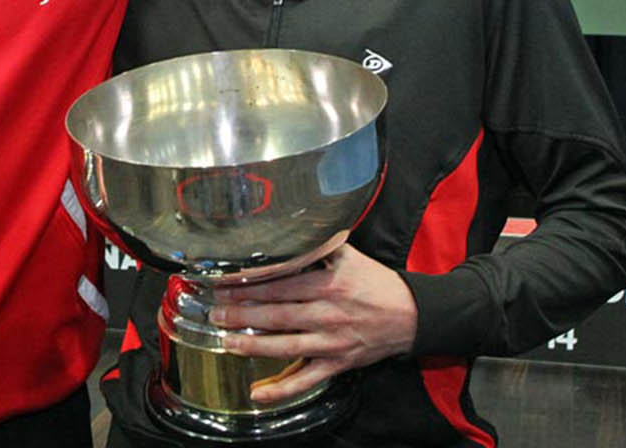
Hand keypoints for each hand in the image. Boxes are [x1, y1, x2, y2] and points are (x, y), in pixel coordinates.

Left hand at [207, 245, 416, 404]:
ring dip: (251, 345)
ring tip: (226, 340)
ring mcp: (331, 342)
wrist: (410, 315)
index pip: (281, 284)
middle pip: (277, 315)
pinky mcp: (337, 364)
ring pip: (285, 346)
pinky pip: (305, 381)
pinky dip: (281, 389)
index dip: (250, 284)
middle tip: (215, 310)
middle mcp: (328, 314)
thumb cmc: (376, 283)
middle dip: (242, 313)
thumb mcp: (350, 256)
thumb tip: (291, 232)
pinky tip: (257, 393)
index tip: (226, 283)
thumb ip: (320, 245)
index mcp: (329, 284)